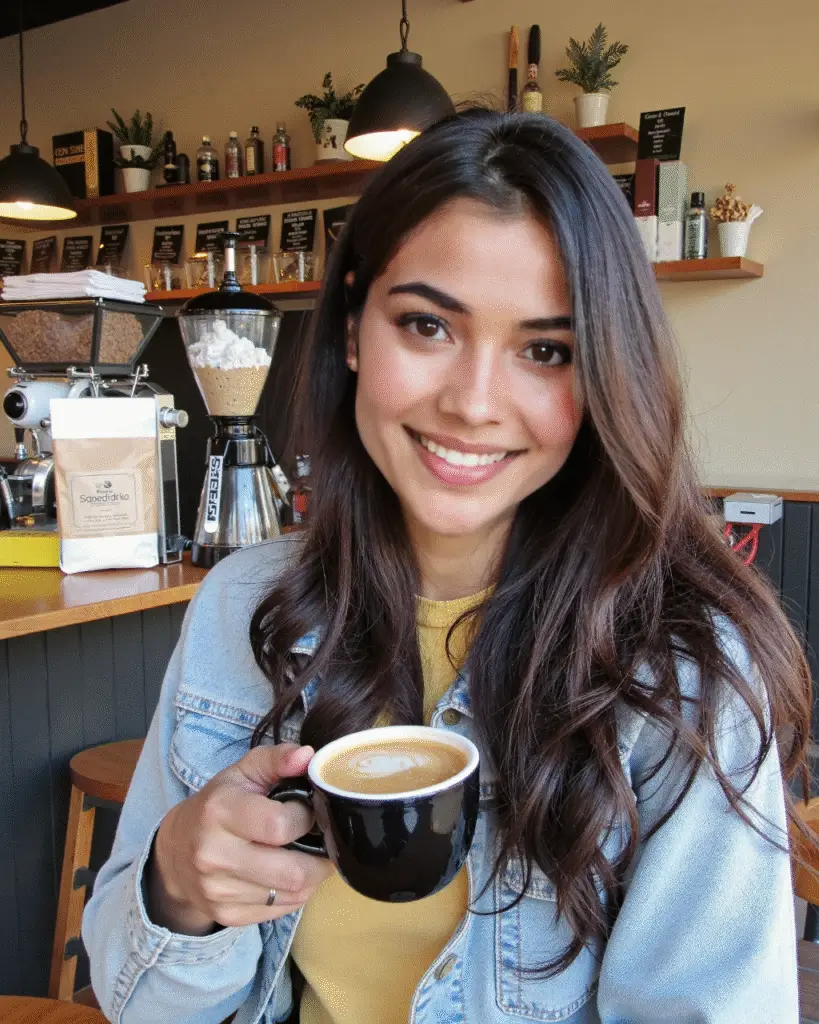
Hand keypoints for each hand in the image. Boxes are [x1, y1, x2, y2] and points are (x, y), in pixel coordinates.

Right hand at [149, 743, 334, 934]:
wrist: (176, 852)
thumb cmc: (219, 804)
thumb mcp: (242, 772)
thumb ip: (277, 759)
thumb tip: (308, 756)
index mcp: (219, 811)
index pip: (279, 825)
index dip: (305, 817)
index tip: (306, 810)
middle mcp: (214, 855)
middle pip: (292, 871)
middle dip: (319, 855)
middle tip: (321, 839)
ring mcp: (218, 891)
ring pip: (293, 894)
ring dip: (312, 875)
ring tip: (307, 854)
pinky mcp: (226, 915)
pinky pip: (282, 909)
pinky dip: (296, 892)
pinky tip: (288, 873)